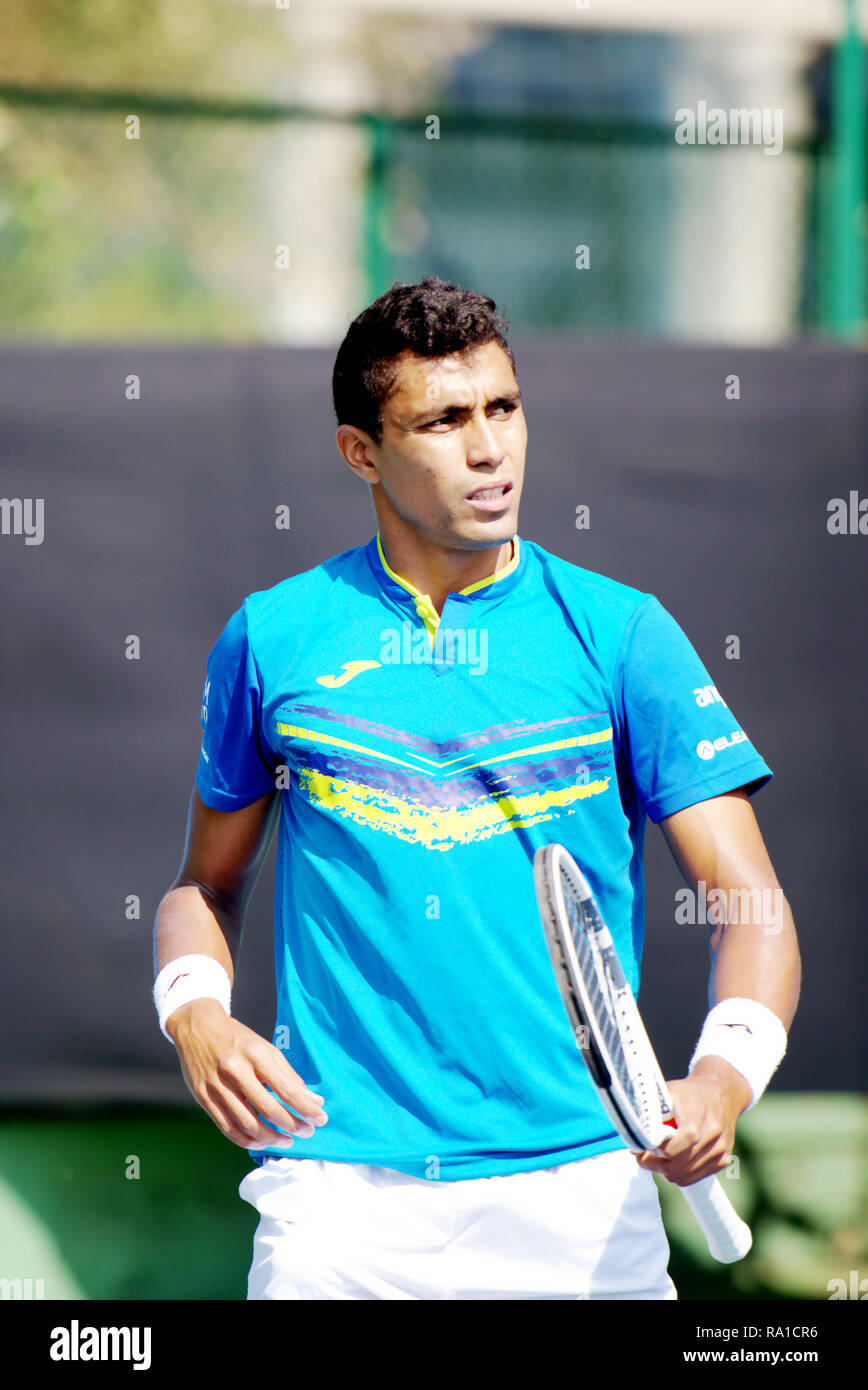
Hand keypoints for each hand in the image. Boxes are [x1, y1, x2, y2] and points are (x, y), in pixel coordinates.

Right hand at [167, 998, 327, 1150]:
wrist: (197, 1026)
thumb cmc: (237, 1038)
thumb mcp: (265, 1048)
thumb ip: (288, 1074)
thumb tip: (314, 1100)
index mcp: (255, 1054)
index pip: (286, 1089)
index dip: (305, 1108)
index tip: (320, 1118)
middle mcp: (235, 1070)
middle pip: (268, 1109)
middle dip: (292, 1125)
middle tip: (307, 1132)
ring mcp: (216, 1085)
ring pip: (248, 1123)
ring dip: (271, 1138)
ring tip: (286, 1141)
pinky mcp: (203, 1097)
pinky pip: (227, 1127)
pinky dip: (246, 1140)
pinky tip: (260, 1143)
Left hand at [633, 1056, 750, 1186]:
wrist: (722, 1091)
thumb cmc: (690, 1092)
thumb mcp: (668, 1093)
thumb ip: (651, 1114)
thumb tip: (634, 1140)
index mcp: (697, 1121)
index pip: (670, 1151)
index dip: (652, 1151)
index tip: (641, 1145)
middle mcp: (712, 1139)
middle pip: (674, 1167)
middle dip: (653, 1164)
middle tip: (642, 1155)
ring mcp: (720, 1152)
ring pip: (682, 1177)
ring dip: (664, 1170)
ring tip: (656, 1156)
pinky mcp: (723, 1161)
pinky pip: (692, 1178)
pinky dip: (678, 1173)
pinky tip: (672, 1159)